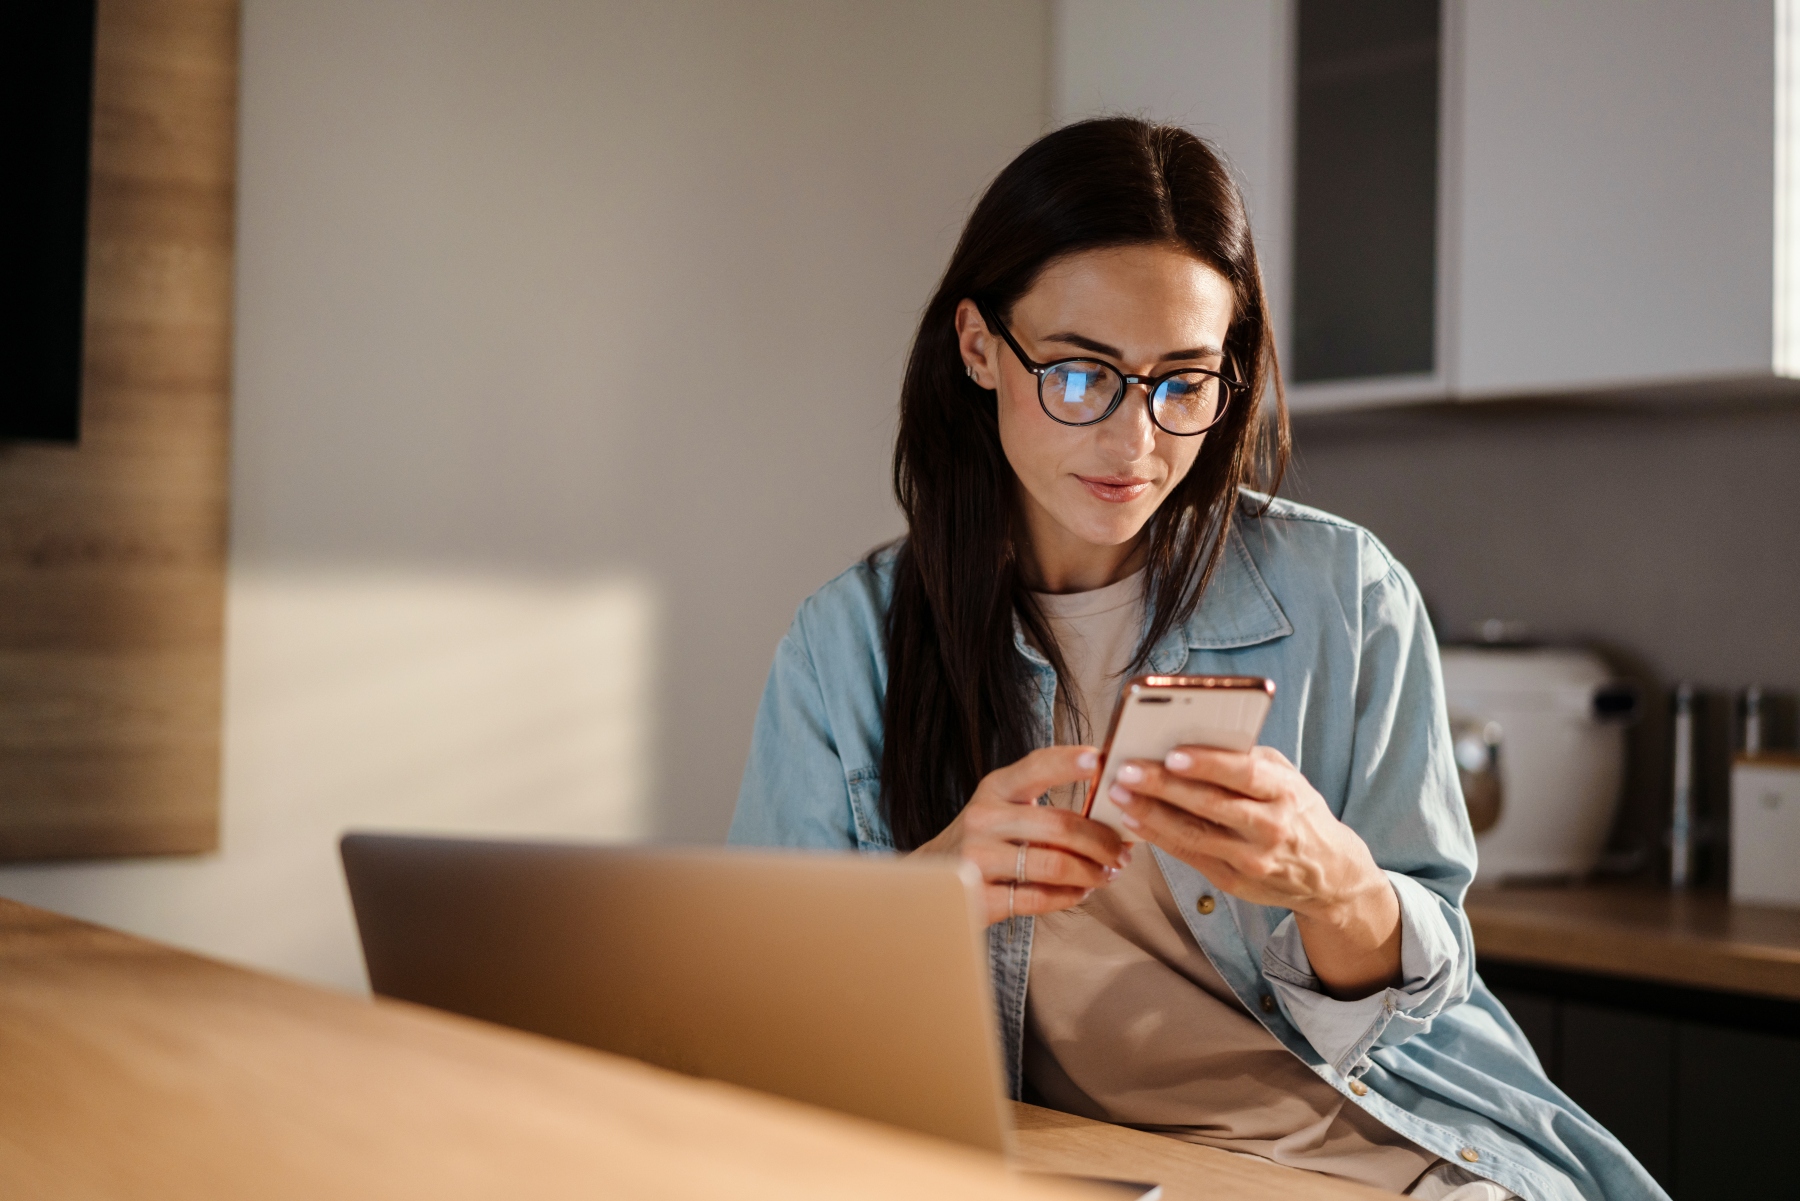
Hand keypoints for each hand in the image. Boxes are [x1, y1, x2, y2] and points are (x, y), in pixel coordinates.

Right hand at [915, 745, 1131, 925]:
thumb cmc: (983, 839)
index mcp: (994, 788)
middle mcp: (983, 818)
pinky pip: (1038, 898)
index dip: (1070, 762)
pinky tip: (1080, 892)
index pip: (1036, 766)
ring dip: (1092, 872)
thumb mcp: (1001, 806)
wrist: (930, 879)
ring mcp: (977, 859)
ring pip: (1054, 865)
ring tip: (1106, 874)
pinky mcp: (978, 897)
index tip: (1101, 761)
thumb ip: (1042, 801)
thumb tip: (1109, 804)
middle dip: (1102, 841)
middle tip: (1122, 852)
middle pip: (1059, 825)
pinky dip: (1069, 896)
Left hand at [1108, 745, 1400, 998]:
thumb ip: (1248, 759)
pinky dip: (1158, 838)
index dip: (1208, 764)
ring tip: (1118, 794)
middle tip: (1126, 770)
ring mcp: (1252, 860)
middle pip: (1211, 805)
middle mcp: (1271, 827)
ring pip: (1194, 835)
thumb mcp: (1287, 778)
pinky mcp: (1234, 882)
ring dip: (1151, 814)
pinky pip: (1189, 856)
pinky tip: (1133, 821)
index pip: (1245, 774)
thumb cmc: (1297, 810)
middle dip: (1163, 787)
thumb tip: (1194, 737)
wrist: (1328, 874)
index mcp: (1286, 792)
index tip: (1172, 753)